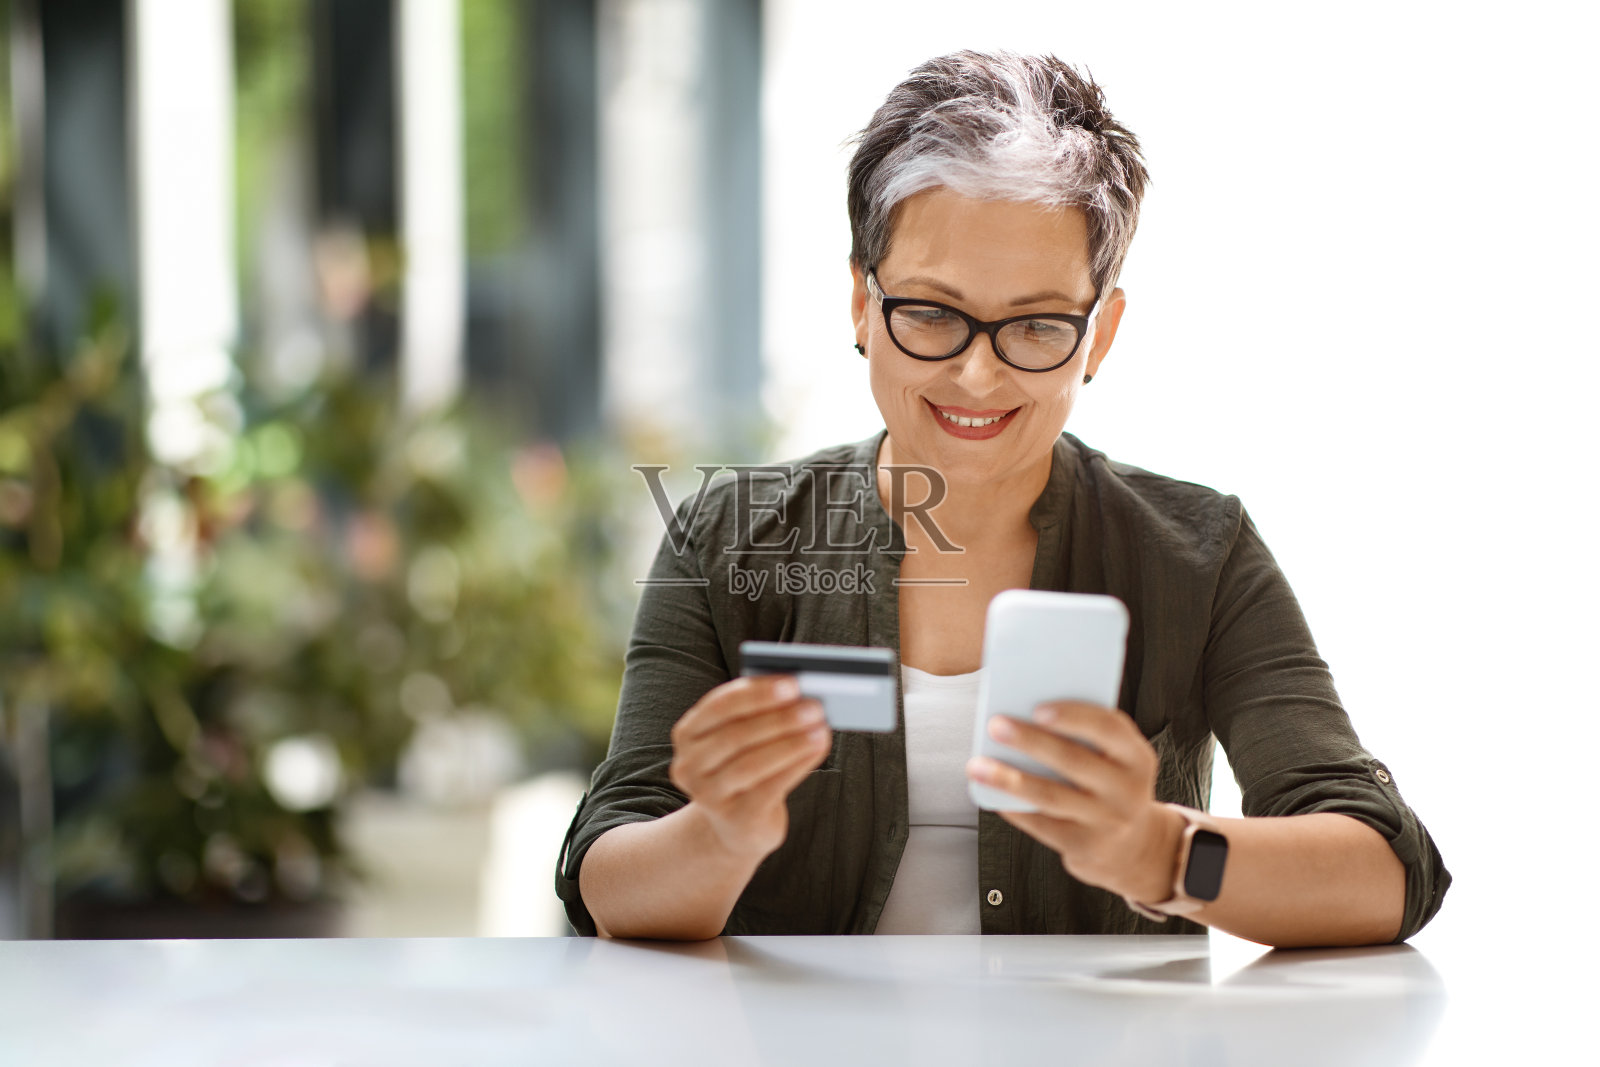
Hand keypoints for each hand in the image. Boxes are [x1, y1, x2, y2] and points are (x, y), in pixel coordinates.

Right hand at [668, 675, 831, 863]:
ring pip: (751, 764)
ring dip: (791, 743)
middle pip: (735, 735)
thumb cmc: (744, 769)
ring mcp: (708, 795)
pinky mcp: (734, 818)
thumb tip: (799, 694)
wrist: (738, 825)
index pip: (719, 706)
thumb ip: (758, 715)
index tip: (792, 683)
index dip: (757, 693)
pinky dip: (797, 765)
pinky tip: (817, 749)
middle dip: (779, 718)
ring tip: (820, 728)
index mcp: (688, 733)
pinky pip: (768, 788)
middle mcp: (689, 765)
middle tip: (814, 706)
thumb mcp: (742, 740)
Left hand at [965, 702, 1182, 903]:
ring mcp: (1107, 822)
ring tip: (977, 765)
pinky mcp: (1084, 846)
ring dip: (1010, 779)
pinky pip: (1041, 824)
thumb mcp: (1116, 759)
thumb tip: (1024, 714)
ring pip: (1051, 796)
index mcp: (1136, 757)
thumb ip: (1086, 736)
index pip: (1108, 728)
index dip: (1073, 716)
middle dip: (1031, 741)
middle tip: (995, 725)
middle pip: (1073, 760)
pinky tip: (990, 793)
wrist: (1133, 847)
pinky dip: (1013, 807)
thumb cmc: (1111, 785)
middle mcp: (1127, 790)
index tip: (1038, 708)